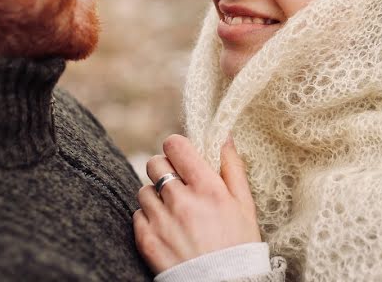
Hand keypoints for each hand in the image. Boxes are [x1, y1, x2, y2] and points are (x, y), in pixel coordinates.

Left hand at [133, 134, 261, 273]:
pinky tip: (166, 229)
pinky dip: (149, 219)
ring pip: (144, 190)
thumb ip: (232, 168)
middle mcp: (181, 201)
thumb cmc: (239, 245)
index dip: (177, 147)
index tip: (181, 156)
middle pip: (156, 164)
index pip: (176, 146)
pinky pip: (137, 215)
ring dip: (156, 196)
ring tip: (173, 211)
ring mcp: (161, 221)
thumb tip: (225, 136)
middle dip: (165, 169)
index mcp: (207, 188)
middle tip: (177, 184)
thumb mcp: (244, 205)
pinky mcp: (147, 241)